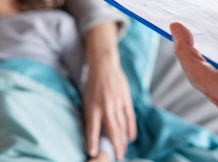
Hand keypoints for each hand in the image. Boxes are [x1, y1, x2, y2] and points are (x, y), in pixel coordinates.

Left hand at [84, 22, 135, 160]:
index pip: (92, 128)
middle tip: (117, 158)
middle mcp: (105, 106)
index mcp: (92, 106)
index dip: (92, 141)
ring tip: (123, 151)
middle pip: (111, 130)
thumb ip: (90, 115)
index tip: (93, 153)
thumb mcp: (86, 99)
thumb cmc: (92, 85)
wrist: (104, 65)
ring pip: (121, 126)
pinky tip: (130, 138)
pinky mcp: (125, 99)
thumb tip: (92, 133)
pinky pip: (129, 117)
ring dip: (122, 141)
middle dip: (114, 146)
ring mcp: (117, 103)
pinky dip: (131, 128)